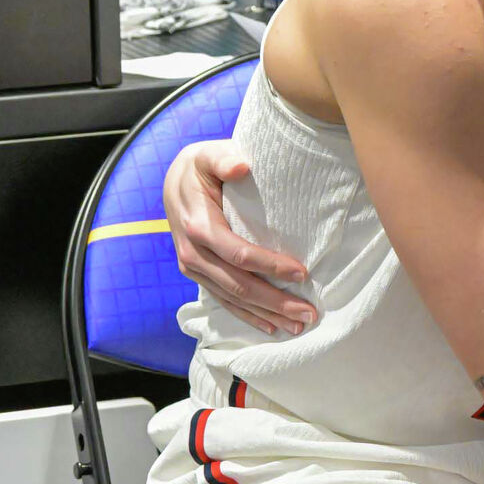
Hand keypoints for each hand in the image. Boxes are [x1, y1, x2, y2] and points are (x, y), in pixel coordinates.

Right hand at [164, 141, 315, 335]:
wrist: (174, 181)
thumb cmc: (201, 167)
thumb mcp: (209, 155)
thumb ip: (223, 159)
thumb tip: (241, 167)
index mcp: (199, 226)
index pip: (239, 253)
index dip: (270, 266)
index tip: (302, 273)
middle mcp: (193, 253)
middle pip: (238, 284)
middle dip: (274, 302)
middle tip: (308, 314)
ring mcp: (194, 267)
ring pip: (232, 298)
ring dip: (266, 315)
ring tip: (298, 327)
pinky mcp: (198, 274)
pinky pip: (224, 300)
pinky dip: (248, 316)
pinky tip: (271, 328)